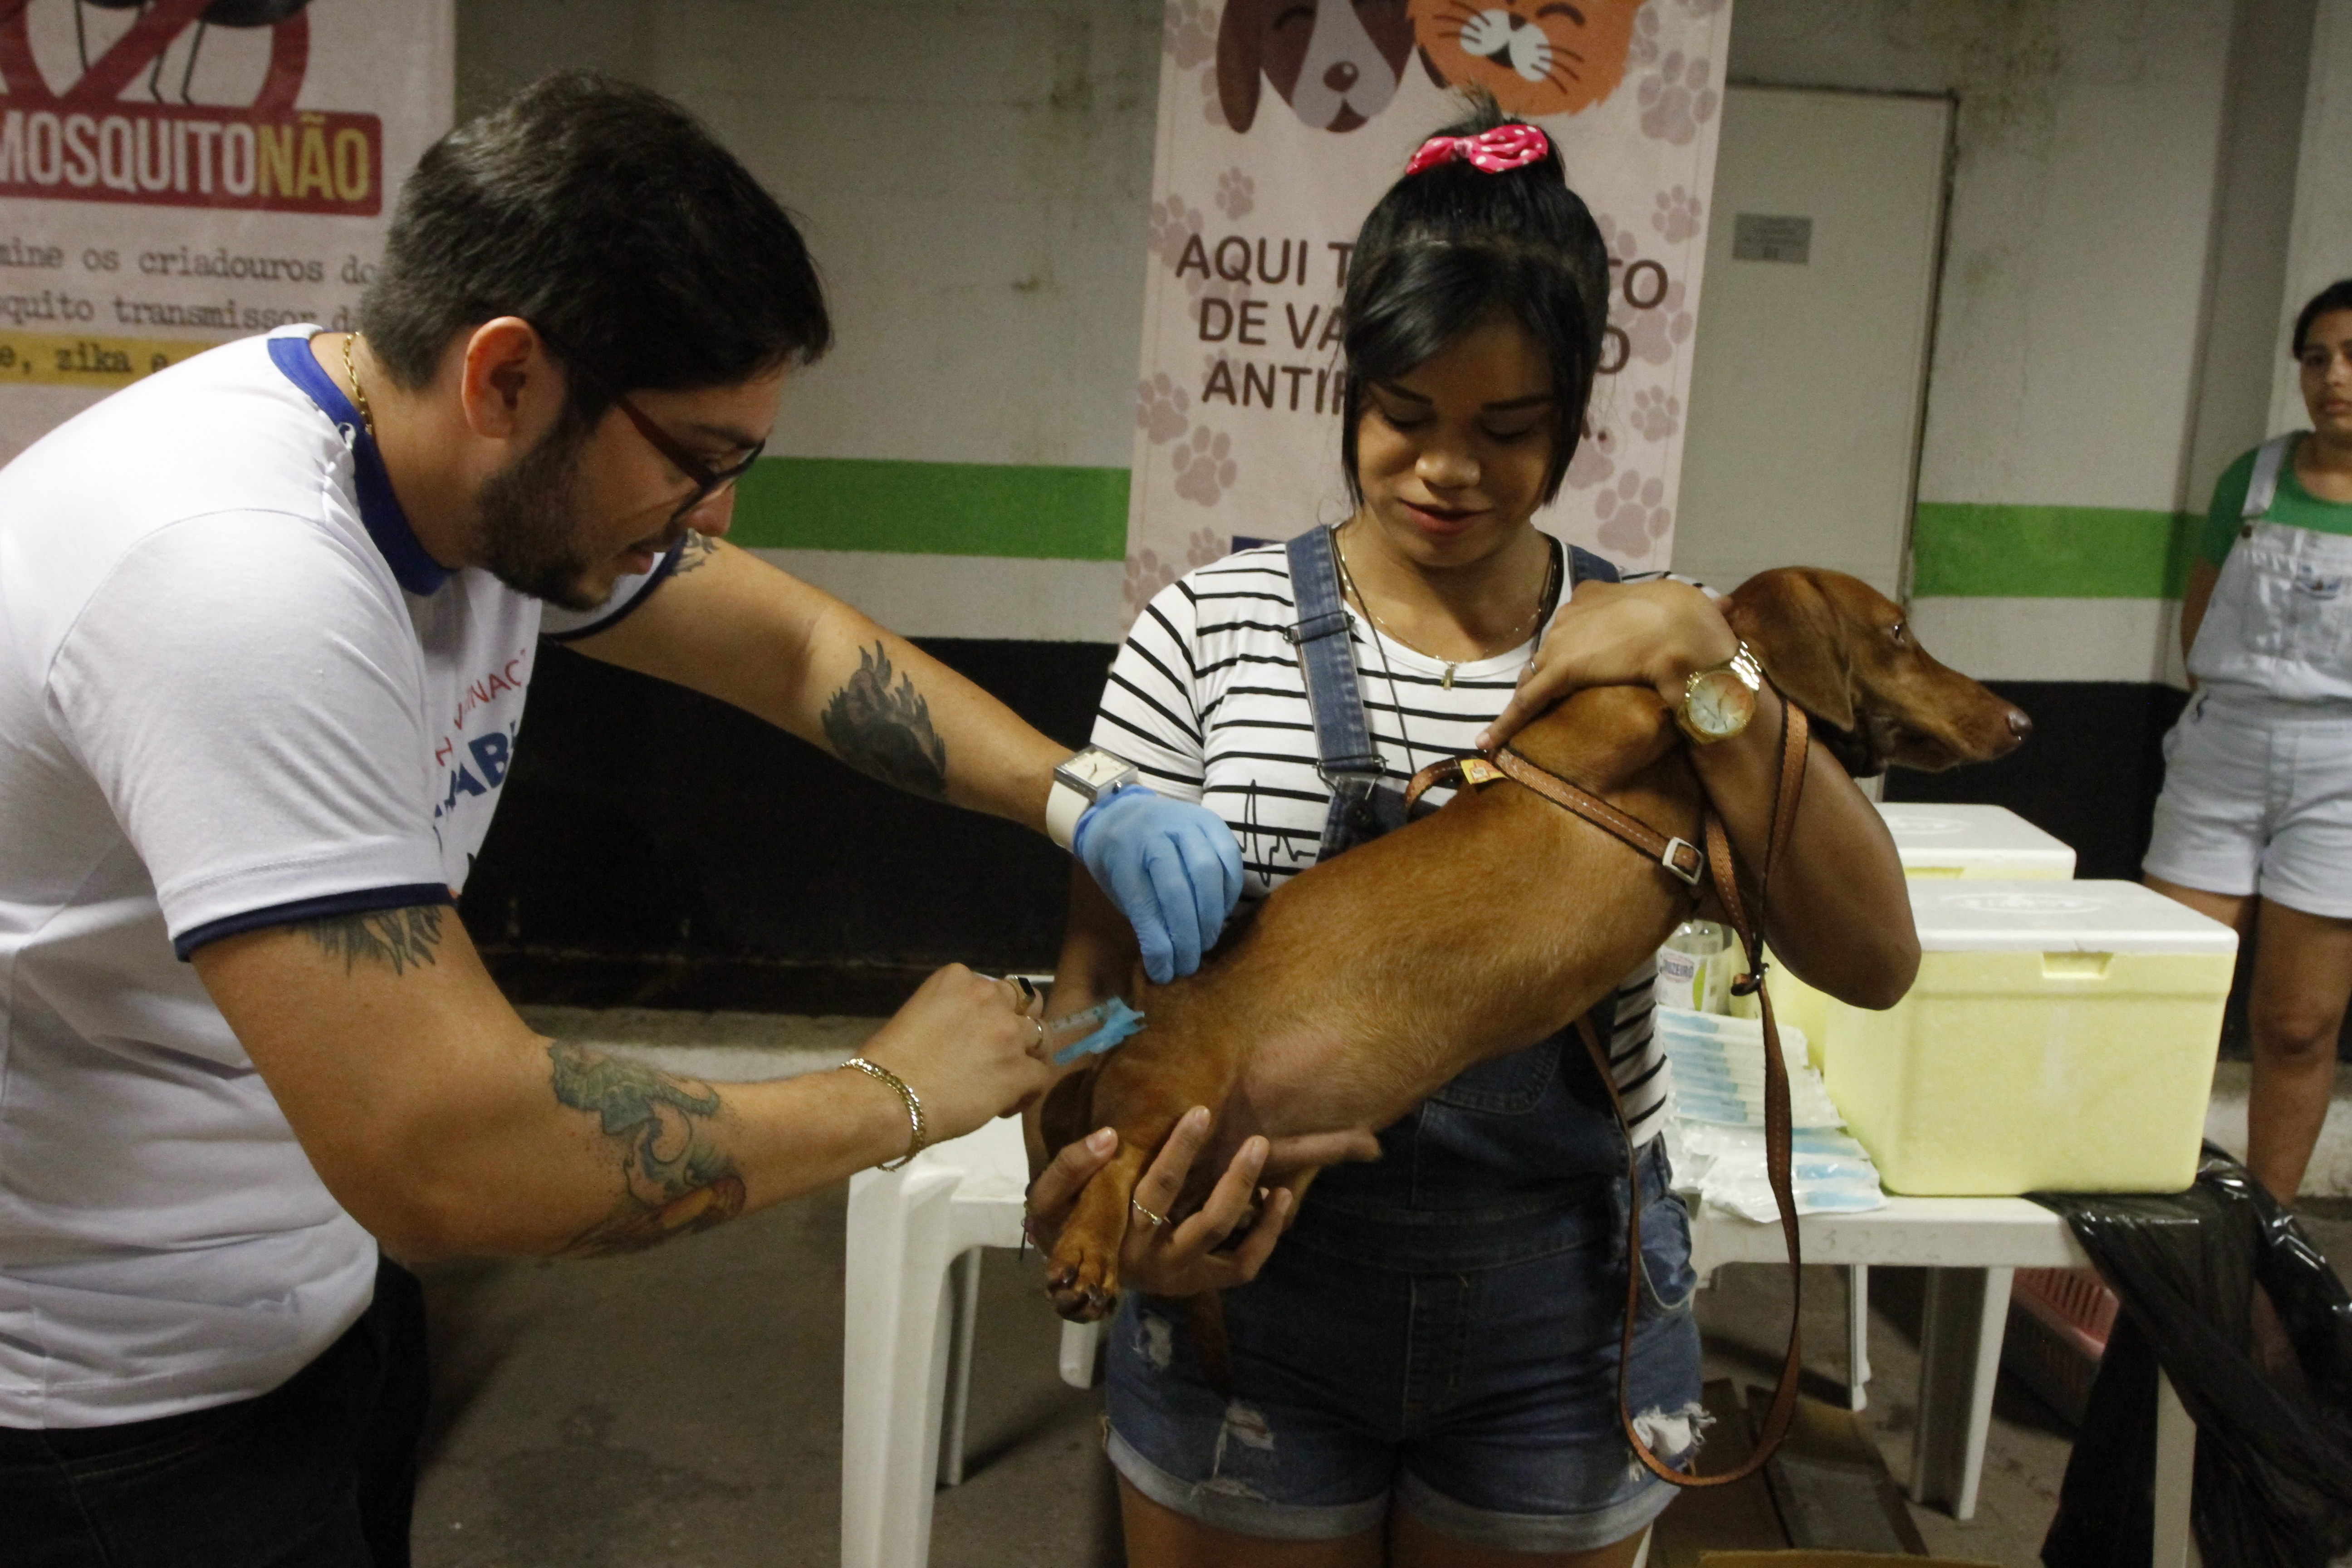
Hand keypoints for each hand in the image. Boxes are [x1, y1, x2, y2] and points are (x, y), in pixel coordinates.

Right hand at [856, 965, 1055, 1145]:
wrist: (888, 1099)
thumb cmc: (888, 1062)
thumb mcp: (919, 1014)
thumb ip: (953, 1015)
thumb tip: (968, 1035)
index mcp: (959, 978)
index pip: (995, 988)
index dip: (992, 1013)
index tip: (977, 1037)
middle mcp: (990, 997)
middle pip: (1026, 1004)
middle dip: (1018, 1026)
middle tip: (1001, 1052)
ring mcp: (1008, 1033)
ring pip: (1042, 1037)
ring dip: (1027, 1057)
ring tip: (1005, 1082)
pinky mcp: (1020, 1070)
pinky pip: (1041, 1076)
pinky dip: (1027, 1093)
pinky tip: (1003, 1107)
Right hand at [1026, 1107, 1293, 1295]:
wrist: (1076, 1279)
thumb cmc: (1066, 1227)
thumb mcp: (1049, 1202)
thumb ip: (1070, 1168)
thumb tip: (1109, 1136)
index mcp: (1118, 1236)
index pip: (1155, 1189)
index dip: (1179, 1151)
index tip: (1199, 1112)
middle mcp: (1152, 1260)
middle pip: (1200, 1215)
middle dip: (1227, 1173)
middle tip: (1247, 1133)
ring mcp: (1179, 1275)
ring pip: (1221, 1235)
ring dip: (1246, 1192)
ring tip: (1259, 1150)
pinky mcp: (1200, 1283)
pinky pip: (1242, 1265)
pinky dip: (1266, 1234)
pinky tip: (1282, 1196)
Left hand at [1073, 786, 1242, 982]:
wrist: (1123, 811)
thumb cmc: (1118, 859)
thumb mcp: (1118, 889)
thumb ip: (1143, 916)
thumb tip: (1167, 963)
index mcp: (1123, 853)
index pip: (1143, 905)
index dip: (1157, 944)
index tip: (1164, 974)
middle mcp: (1156, 833)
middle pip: (1178, 889)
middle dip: (1187, 934)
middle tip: (1189, 964)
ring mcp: (1187, 823)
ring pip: (1208, 872)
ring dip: (1211, 916)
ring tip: (1206, 943)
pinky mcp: (1212, 822)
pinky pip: (1230, 859)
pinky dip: (1229, 892)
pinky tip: (1220, 913)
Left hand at [1476, 577, 1736, 751]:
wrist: (1690, 633)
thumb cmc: (1699, 622)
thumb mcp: (1696, 607)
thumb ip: (1696, 610)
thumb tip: (1728, 605)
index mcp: (1601, 595)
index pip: (1575, 627)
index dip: (1574, 651)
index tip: (1576, 669)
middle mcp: (1574, 613)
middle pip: (1550, 652)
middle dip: (1546, 678)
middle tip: (1543, 707)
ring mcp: (1564, 642)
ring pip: (1535, 677)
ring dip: (1525, 703)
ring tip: (1510, 730)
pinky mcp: (1560, 670)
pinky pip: (1526, 700)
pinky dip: (1505, 724)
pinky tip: (1487, 743)